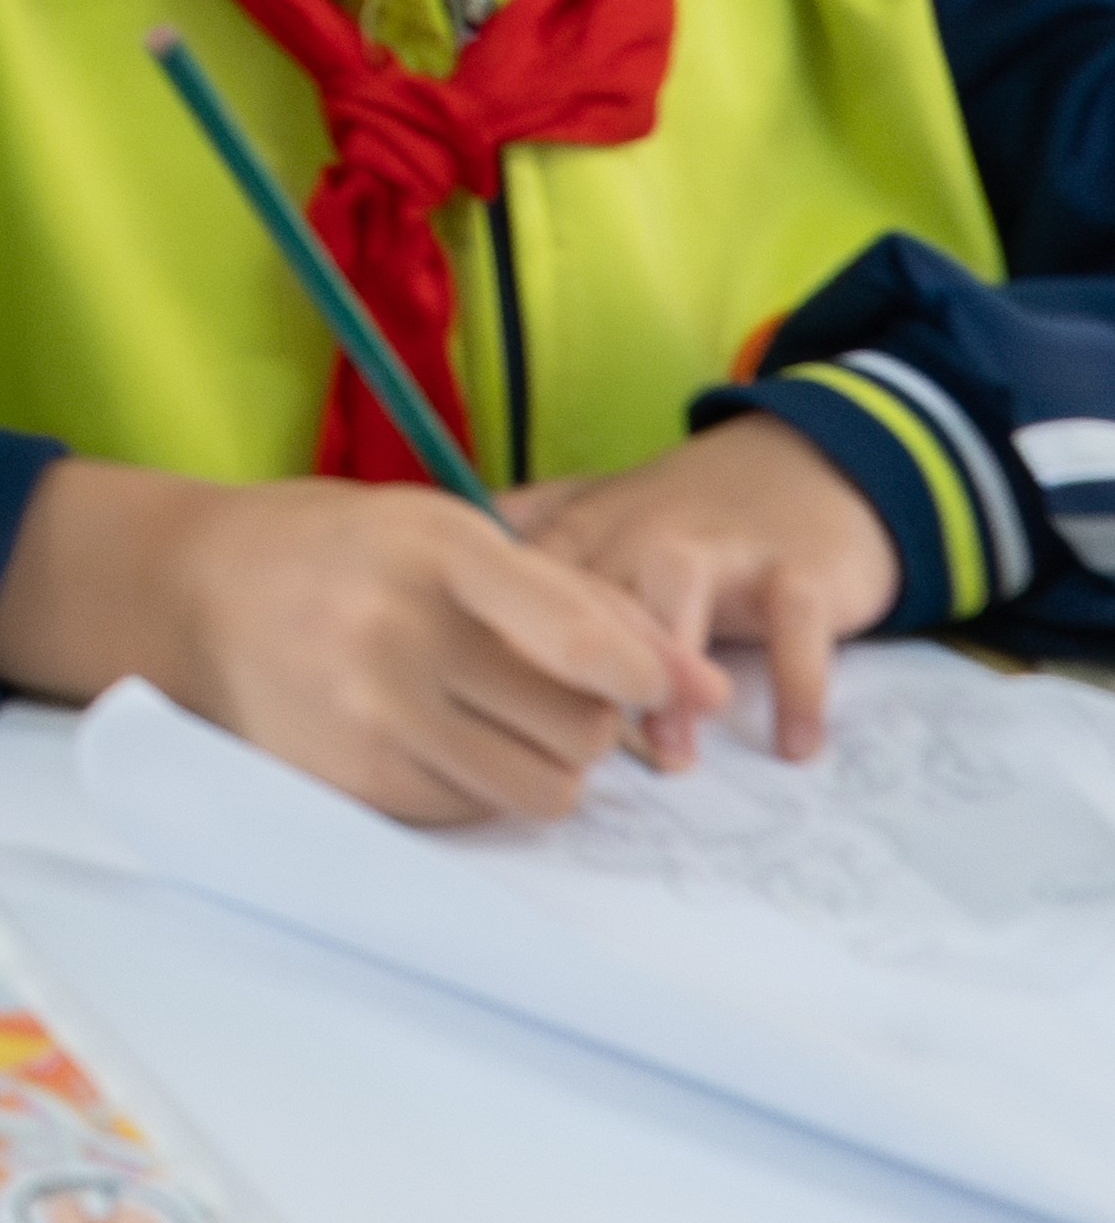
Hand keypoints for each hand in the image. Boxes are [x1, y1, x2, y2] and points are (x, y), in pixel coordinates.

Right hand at [0, 461, 703, 826]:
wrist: (195, 591)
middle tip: (542, 687)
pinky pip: (477, 812)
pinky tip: (432, 735)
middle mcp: (394, 636)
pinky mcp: (350, 781)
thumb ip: (582, 602)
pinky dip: (479, 783)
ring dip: (546, 763)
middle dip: (588, 717)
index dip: (639, 673)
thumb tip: (706, 690)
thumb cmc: (347, 551)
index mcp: (428, 550)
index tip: (662, 686)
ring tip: (496, 717)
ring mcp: (366, 717)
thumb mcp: (452, 534)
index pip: (573, 634)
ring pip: (543, 789)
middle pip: (580, 727)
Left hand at [512, 414, 894, 765]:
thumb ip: (515, 548)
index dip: (499, 645)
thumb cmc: (679, 516)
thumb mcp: (590, 516)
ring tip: (670, 756)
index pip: (524, 585)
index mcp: (582, 528)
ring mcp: (720, 545)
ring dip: (668, 667)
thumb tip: (421, 583)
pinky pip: (796, 624)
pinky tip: (794, 750)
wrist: (802, 466)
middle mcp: (640, 529)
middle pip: (592, 590)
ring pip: (680, 589)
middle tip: (568, 751)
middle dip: (572, 662)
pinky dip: (799, 685)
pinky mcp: (798, 567)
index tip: (480, 713)